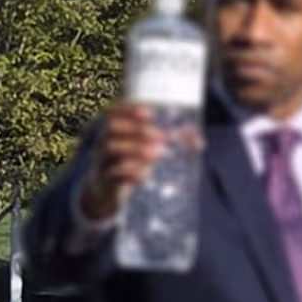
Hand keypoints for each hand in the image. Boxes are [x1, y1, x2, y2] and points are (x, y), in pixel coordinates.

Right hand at [81, 101, 169, 226]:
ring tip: (157, 153)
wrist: (105, 192)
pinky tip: (145, 175)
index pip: (112, 112)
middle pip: (112, 129)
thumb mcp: (143, 150)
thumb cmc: (130, 163)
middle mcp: (103, 143)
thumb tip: (199, 141)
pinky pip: (113, 176)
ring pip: (111, 150)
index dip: (127, 109)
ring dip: (135, 149)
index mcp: (112, 131)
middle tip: (161, 136)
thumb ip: (167, 143)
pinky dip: (130, 174)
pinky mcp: (107, 183)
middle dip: (136, 129)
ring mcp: (103, 162)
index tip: (149, 112)